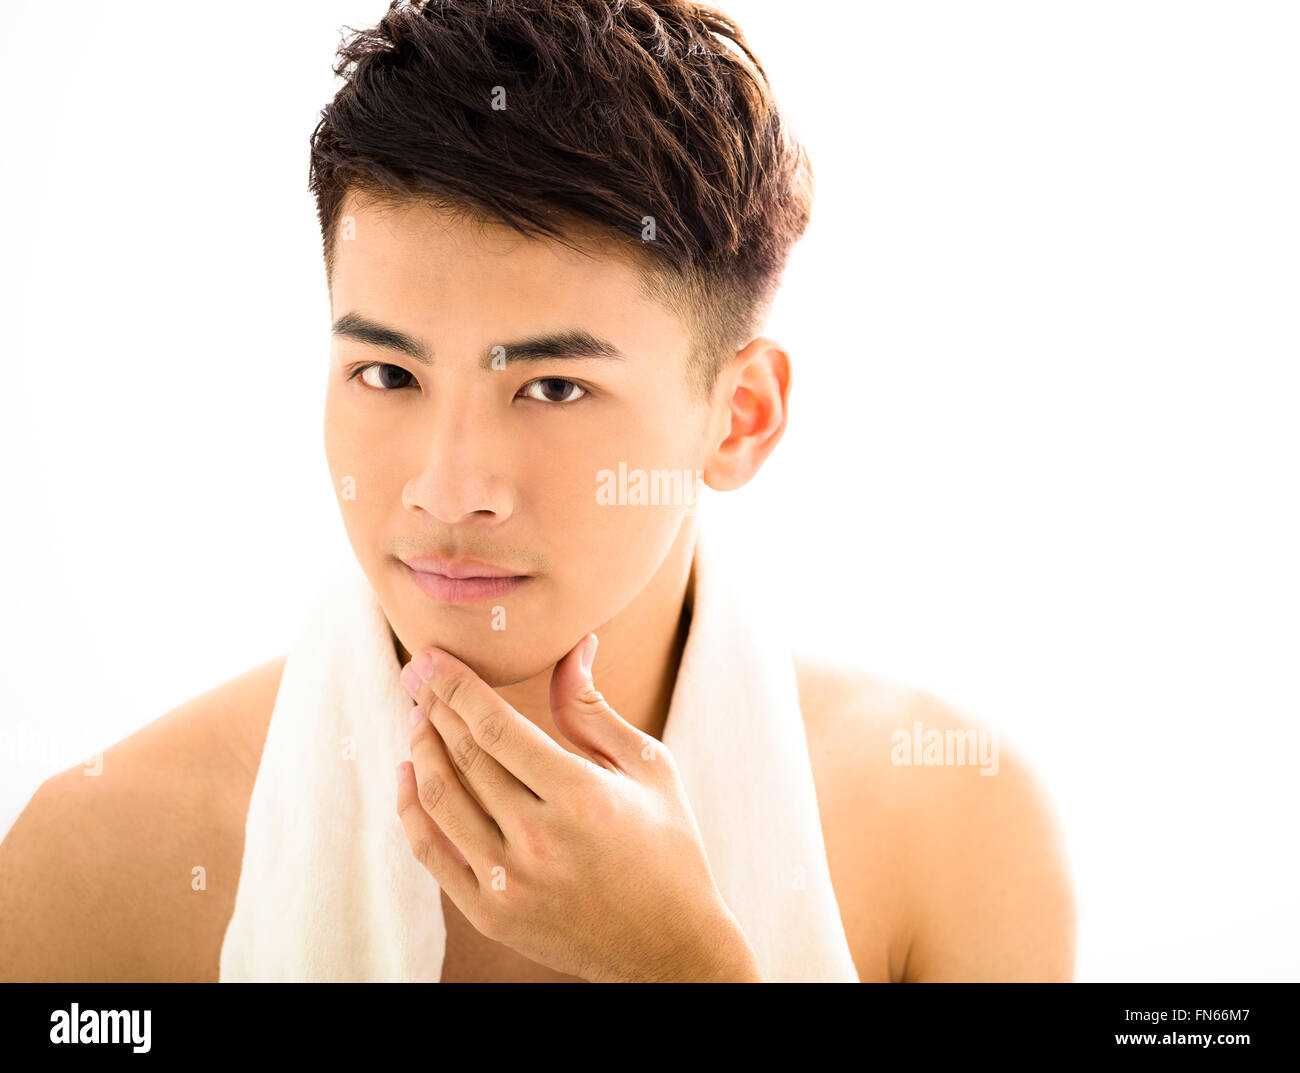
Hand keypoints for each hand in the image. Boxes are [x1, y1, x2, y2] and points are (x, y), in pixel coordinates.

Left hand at [394, 634, 760, 982]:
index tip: (433, 656)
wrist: (670, 946)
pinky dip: (412, 809)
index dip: (456, 686)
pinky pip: (433, 853)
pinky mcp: (491, 915)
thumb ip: (595, 709)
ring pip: (442, 799)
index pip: (496, 726)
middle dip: (433, 705)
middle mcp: (539, 840)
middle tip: (416, 672)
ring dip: (421, 749)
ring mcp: (509, 882)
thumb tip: (573, 647)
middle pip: (464, 756)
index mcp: (581, 797)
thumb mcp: (647, 767)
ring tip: (418, 716)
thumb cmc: (667, 845)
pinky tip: (409, 774)